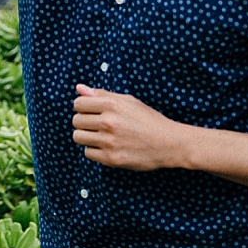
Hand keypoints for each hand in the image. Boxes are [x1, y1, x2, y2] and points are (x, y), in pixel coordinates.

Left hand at [73, 84, 196, 170]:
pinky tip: (108, 147)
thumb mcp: (129, 102)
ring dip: (87, 136)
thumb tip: (79, 88)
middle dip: (84, 122)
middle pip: (76, 121)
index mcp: (113, 105)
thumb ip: (102, 95)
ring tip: (102, 136)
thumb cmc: (149, 120)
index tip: (93, 112)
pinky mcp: (111, 158)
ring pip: (78, 137)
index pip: (78, 104)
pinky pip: (88, 153)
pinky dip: (95, 151)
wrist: (171, 144)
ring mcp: (109, 141)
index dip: (84, 108)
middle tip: (99, 125)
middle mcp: (109, 122)